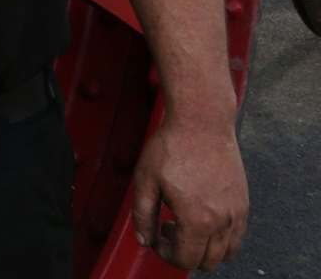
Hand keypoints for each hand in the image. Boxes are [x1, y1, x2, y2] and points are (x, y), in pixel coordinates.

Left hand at [130, 113, 247, 269]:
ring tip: (184, 223)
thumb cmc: (172, 147)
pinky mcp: (244, 204)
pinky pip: (237, 237)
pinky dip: (221, 239)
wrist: (201, 123)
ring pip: (226, 253)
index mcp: (197, 220)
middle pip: (208, 262)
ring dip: (204, 249)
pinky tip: (202, 217)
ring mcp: (237, 214)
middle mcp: (223, 222)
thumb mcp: (146, 180)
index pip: (185, 259)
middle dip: (184, 253)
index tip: (156, 236)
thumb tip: (144, 240)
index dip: (166, 253)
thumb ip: (143, 215)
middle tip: (167, 228)